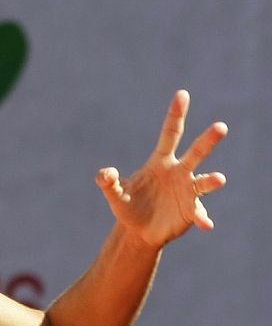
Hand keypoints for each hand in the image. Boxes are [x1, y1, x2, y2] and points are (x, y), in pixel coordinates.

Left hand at [97, 90, 227, 248]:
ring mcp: (188, 191)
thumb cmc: (129, 206)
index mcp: (160, 162)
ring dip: (211, 180)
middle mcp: (179, 172)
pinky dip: (203, 218)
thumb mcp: (115, 195)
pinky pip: (200, 213)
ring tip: (219, 179)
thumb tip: (105, 173)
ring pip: (204, 182)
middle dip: (208, 140)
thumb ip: (109, 182)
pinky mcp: (192, 211)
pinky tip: (206, 225)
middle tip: (220, 127)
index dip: (176, 115)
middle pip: (196, 153)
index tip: (182, 94)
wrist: (140, 231)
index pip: (170, 134)